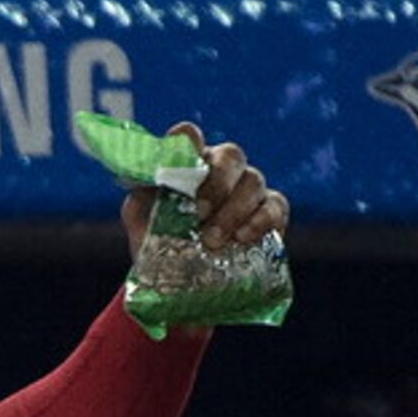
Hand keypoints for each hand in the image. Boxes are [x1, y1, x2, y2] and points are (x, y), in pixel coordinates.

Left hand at [117, 121, 288, 260]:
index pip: (189, 138)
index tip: (187, 150)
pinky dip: (260, 220)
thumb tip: (149, 189)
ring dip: (232, 211)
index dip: (189, 140)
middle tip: (199, 212)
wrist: (180, 278)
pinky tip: (242, 237)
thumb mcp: (142, 223)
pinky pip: (275, 206)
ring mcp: (249, 187)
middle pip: (231, 155)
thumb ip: (142, 202)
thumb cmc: (161, 241)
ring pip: (253, 180)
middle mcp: (221, 168)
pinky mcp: (272, 210)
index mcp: (188, 163)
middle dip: (217, 183)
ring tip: (211, 240)